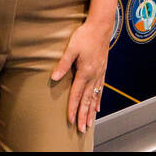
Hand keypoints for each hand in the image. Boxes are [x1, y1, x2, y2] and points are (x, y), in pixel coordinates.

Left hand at [51, 16, 114, 134]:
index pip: (77, 94)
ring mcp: (99, 74)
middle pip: (87, 100)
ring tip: (89, 123)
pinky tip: (97, 107)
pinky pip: (100, 90)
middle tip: (81, 129)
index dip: (73, 108)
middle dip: (83, 115)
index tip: (70, 120)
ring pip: (95, 97)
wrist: (101, 27)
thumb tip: (54, 77)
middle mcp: (94, 76)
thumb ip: (63, 64)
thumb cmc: (85, 35)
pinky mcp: (102, 70)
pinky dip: (98, 100)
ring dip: (91, 111)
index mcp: (85, 72)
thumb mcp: (71, 48)